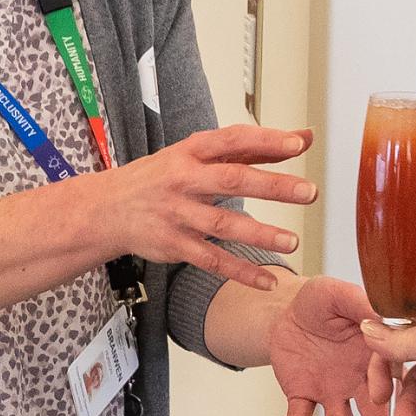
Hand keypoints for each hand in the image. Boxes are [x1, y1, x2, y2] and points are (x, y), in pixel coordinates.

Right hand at [86, 126, 314, 290]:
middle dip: (272, 186)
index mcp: (191, 151)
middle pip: (232, 180)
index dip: (265, 140)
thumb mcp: (199, 154)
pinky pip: (211, 260)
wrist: (107, 208)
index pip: (232, 140)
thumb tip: (304, 136)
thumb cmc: (161, 176)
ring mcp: (178, 214)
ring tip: (291, 241)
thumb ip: (253, 148)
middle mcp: (184, 180)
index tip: (298, 143)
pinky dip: (240, 272)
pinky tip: (267, 280)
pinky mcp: (174, 245)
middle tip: (308, 192)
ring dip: (259, 234)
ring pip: (222, 225)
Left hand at [271, 277, 386, 415]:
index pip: (386, 374)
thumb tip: (380, 315)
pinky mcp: (303, 395)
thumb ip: (359, 304)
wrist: (286, 311)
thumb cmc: (319, 301)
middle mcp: (357, 379)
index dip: (385, 386)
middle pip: (372, 408)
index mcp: (373, 355)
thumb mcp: (337, 293)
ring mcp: (331, 390)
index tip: (384, 398)